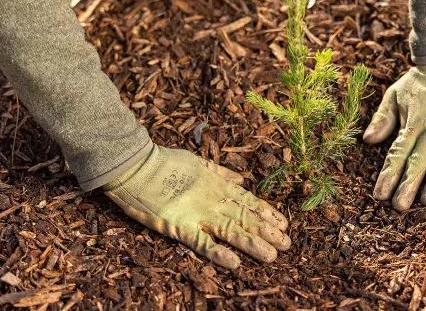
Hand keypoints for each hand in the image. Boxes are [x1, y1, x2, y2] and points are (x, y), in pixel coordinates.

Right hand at [103, 145, 289, 268]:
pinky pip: (202, 243)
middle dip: (267, 231)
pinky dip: (219, 253)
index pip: (248, 201)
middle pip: (245, 217)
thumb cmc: (165, 162)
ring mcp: (198, 213)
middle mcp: (213, 199)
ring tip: (272, 257)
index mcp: (216, 184)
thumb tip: (239, 179)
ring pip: (231, 231)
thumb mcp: (197, 161)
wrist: (138, 166)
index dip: (267, 213)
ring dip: (252, 244)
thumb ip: (219, 171)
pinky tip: (235, 263)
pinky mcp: (180, 226)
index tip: (284, 223)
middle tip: (287, 245)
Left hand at [363, 59, 425, 210]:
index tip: (379, 195)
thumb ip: (382, 119)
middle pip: (418, 160)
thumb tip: (367, 140)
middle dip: (407, 184)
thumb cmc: (419, 82)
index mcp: (411, 122)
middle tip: (399, 207)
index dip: (388, 174)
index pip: (397, 153)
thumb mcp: (394, 95)